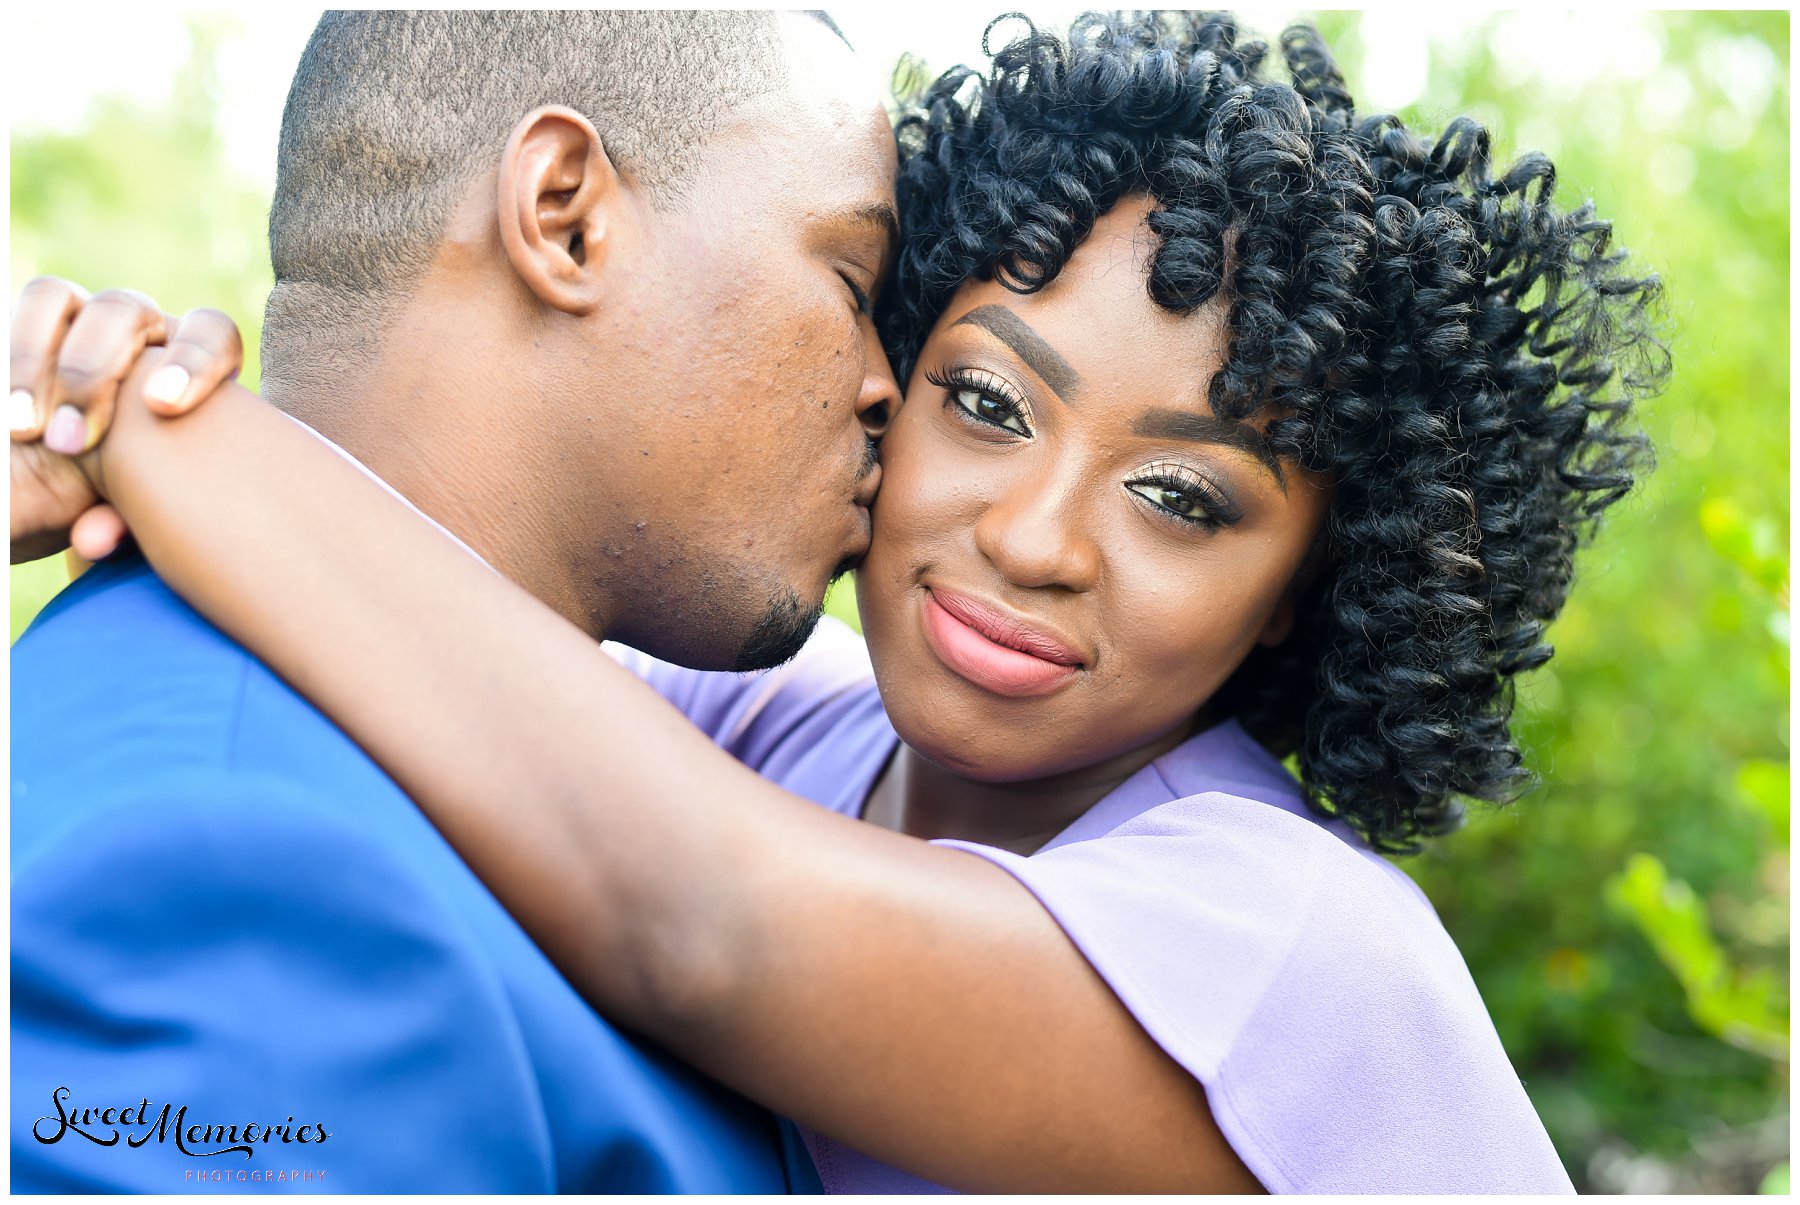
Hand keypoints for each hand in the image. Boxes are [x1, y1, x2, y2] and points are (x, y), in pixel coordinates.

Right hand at [10, 277, 243, 562]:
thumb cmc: (110, 503)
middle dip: (96, 374)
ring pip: (67, 302)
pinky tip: (12, 414)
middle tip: (70, 442)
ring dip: (42, 359)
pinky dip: (21, 351)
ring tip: (26, 430)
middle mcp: (140, 336)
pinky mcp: (35, 325)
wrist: (48, 486)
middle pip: (130, 313)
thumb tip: (94, 541)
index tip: (166, 408)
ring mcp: (85, 322)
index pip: (212, 334)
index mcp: (185, 371)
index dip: (196, 360)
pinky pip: (34, 306)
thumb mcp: (120, 514)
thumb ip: (117, 520)